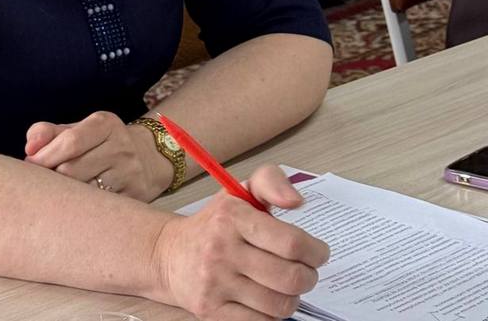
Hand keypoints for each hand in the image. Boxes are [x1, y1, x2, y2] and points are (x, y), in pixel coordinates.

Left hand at [24, 111, 171, 200]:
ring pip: (84, 192)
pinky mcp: (135, 198)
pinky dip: (81, 209)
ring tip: (57, 195)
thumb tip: (29, 148)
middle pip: (73, 169)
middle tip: (42, 183)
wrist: (148, 158)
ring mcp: (130, 174)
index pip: (70, 142)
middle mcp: (121, 147)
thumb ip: (49, 133)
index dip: (45, 156)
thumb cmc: (101, 144)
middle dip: (51, 178)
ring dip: (64, 196)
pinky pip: (99, 209)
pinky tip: (75, 207)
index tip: (30, 165)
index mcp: (105, 124)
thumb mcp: (79, 130)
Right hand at [154, 165, 328, 320]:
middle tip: (306, 272)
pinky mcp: (211, 312)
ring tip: (286, 286)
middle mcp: (220, 249)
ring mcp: (214, 283)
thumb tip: (297, 201)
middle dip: (308, 277)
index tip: (318, 252)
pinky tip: (267, 300)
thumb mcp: (240, 192)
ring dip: (292, 297)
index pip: (290, 242)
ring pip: (279, 305)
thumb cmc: (216, 223)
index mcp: (232, 216)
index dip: (315, 251)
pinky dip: (272, 315)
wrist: (170, 254)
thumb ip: (271, 182)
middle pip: (290, 278)